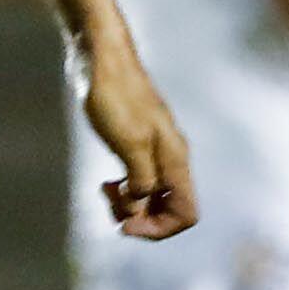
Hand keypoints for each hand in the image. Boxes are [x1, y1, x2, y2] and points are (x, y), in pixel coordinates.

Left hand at [79, 32, 195, 240]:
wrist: (102, 61)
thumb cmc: (114, 96)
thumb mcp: (127, 142)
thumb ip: (140, 179)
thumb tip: (140, 206)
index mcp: (175, 160)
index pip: (186, 214)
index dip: (158, 228)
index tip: (125, 225)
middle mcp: (171, 159)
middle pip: (170, 210)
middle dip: (141, 219)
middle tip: (111, 207)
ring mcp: (154, 152)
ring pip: (152, 197)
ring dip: (130, 206)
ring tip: (106, 193)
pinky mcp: (136, 145)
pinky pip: (139, 183)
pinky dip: (124, 191)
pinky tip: (107, 184)